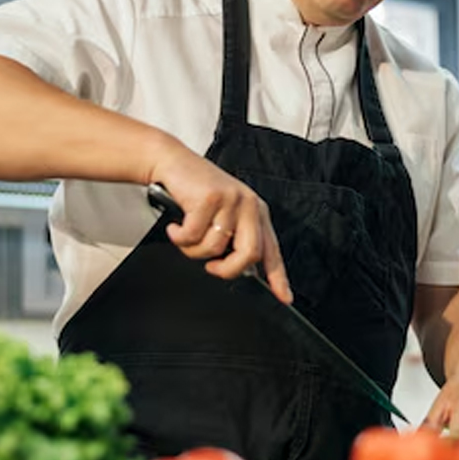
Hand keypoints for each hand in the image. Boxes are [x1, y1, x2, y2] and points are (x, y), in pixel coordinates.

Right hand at [151, 149, 291, 303]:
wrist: (174, 162)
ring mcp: (231, 200)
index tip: (284, 297)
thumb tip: (240, 270)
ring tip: (185, 234)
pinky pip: (193, 236)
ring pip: (214, 248)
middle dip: (227, 269)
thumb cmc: (197, 192)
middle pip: (249, 254)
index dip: (279, 277)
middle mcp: (249, 205)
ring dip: (193, 249)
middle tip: (211, 267)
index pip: (272, 250)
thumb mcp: (225, 214)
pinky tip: (176, 226)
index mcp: (257, 212)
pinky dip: (179, 237)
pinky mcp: (210, 198)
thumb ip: (236, 238)